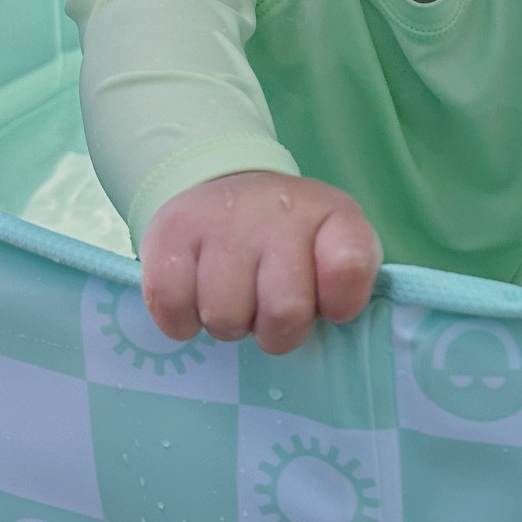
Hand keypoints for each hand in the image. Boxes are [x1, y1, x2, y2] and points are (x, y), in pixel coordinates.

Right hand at [140, 172, 380, 355]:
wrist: (229, 189)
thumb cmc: (292, 243)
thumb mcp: (335, 253)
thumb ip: (347, 287)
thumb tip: (333, 319)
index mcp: (334, 217)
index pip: (350, 267)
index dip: (340, 303)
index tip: (327, 306)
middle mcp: (281, 209)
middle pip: (284, 312)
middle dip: (276, 331)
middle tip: (269, 309)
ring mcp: (224, 218)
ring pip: (225, 317)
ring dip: (229, 323)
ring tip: (235, 297)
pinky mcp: (171, 231)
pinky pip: (173, 308)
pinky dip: (182, 321)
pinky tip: (196, 297)